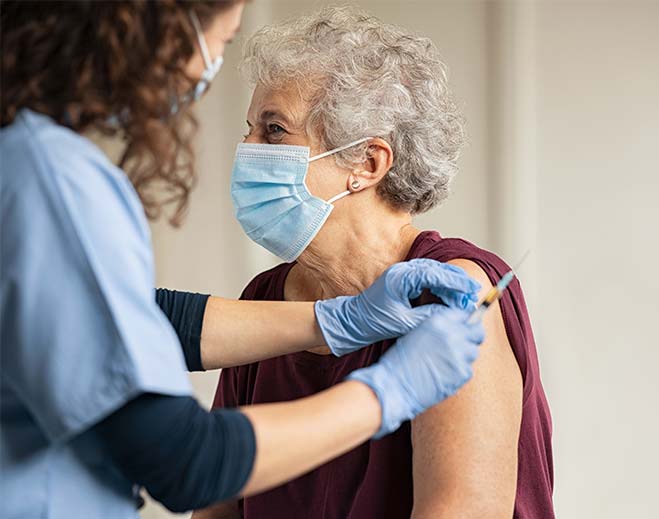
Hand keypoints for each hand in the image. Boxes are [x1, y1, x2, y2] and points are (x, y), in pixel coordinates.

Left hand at [314, 258, 479, 355]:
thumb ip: (429, 316)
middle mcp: (402, 271)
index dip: (456, 282)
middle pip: (437, 269)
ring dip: (450, 284)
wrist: (354, 321)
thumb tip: (452, 314)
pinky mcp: (403, 280)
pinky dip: (440, 286)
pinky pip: (427, 278)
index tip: (471, 289)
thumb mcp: (405, 323)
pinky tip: (450, 297)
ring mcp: (402, 273)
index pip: (435, 274)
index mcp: (400, 278)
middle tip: (473, 293)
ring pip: (434, 273)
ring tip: (465, 297)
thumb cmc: (374, 322)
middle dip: (457, 281)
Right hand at [347, 307, 483, 437]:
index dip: (464, 323)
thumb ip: (438, 329)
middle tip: (464, 345)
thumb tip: (458, 329)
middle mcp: (452, 334)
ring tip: (446, 363)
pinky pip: (468, 370)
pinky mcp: (463, 373)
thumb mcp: (417, 333)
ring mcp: (459, 354)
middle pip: (477, 332)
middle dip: (473, 337)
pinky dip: (458, 373)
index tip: (463, 329)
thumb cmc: (400, 361)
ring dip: (464, 356)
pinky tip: (443, 375)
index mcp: (438, 321)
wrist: (395, 385)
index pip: (464, 315)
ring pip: (473, 352)